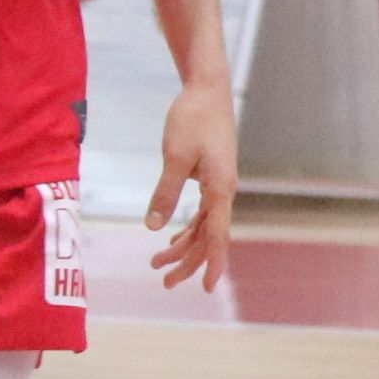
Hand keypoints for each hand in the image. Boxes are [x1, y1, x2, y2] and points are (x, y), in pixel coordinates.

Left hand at [150, 79, 238, 291]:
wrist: (208, 89)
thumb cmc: (193, 118)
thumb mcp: (175, 156)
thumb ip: (165, 193)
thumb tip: (154, 226)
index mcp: (220, 189)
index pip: (218, 236)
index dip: (213, 264)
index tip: (208, 288)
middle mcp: (224, 191)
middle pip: (209, 237)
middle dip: (187, 261)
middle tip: (163, 280)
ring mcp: (220, 185)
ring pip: (204, 226)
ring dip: (184, 245)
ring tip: (158, 262)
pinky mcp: (212, 177)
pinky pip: (202, 212)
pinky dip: (188, 227)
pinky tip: (173, 235)